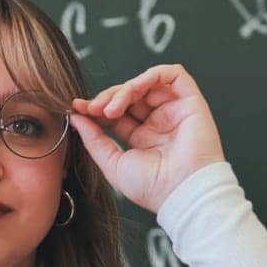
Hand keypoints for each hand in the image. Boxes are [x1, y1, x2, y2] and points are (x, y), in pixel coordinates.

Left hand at [70, 64, 225, 213]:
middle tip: (92, 108)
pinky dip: (150, 76)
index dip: (96, 107)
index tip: (78, 108)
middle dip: (107, 97)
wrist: (182, 192)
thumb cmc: (153, 188)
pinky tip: (134, 89)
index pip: (116, 113)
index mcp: (141, 138)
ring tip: (111, 108)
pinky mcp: (190, 102)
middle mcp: (158, 123)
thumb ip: (93, 139)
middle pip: (128, 96)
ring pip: (145, 84)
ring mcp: (174, 111)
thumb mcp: (112, 164)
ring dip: (123, 90)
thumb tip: (75, 118)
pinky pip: (173, 75)